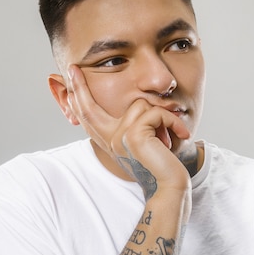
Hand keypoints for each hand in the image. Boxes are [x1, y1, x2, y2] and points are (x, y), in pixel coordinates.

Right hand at [66, 65, 191, 195]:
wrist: (172, 186)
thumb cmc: (164, 163)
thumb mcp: (147, 139)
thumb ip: (136, 122)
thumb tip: (136, 102)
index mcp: (110, 139)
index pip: (89, 115)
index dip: (78, 95)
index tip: (71, 74)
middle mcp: (110, 139)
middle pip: (88, 108)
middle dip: (78, 86)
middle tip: (73, 68)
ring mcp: (119, 138)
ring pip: (140, 104)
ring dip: (163, 116)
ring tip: (170, 134)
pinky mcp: (133, 136)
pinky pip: (155, 112)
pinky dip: (173, 121)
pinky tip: (181, 134)